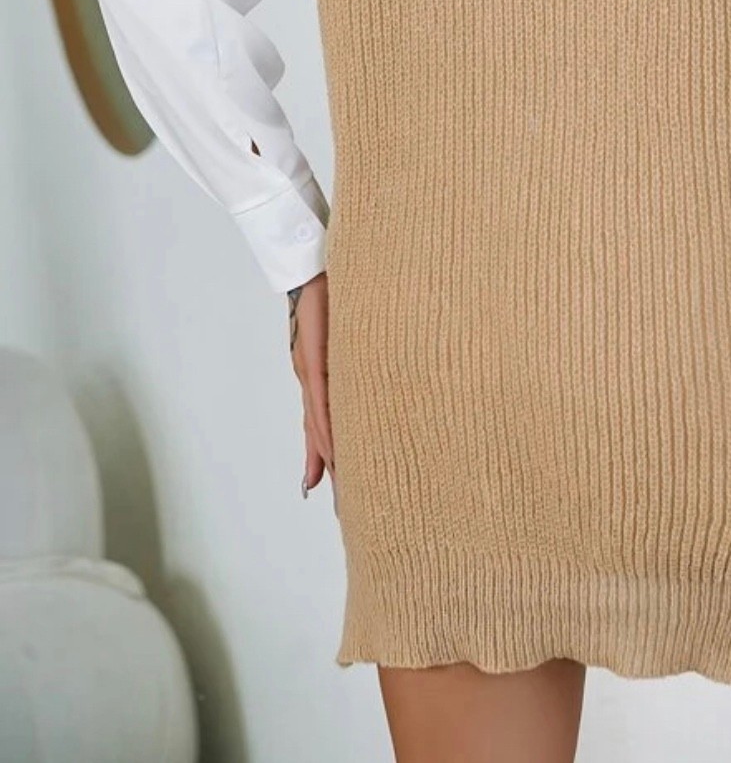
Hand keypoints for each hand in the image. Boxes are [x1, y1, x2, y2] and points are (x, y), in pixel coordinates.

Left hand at [289, 272, 334, 511]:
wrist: (311, 260)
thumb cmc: (330, 292)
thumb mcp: (348, 331)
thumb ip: (358, 360)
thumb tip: (380, 379)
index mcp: (321, 373)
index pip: (326, 424)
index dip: (331, 460)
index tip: (342, 492)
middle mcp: (311, 376)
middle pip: (320, 433)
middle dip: (331, 471)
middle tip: (343, 510)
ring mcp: (309, 368)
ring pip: (320, 423)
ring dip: (329, 458)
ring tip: (339, 491)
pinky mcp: (312, 357)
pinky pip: (322, 399)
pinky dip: (327, 426)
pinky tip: (332, 449)